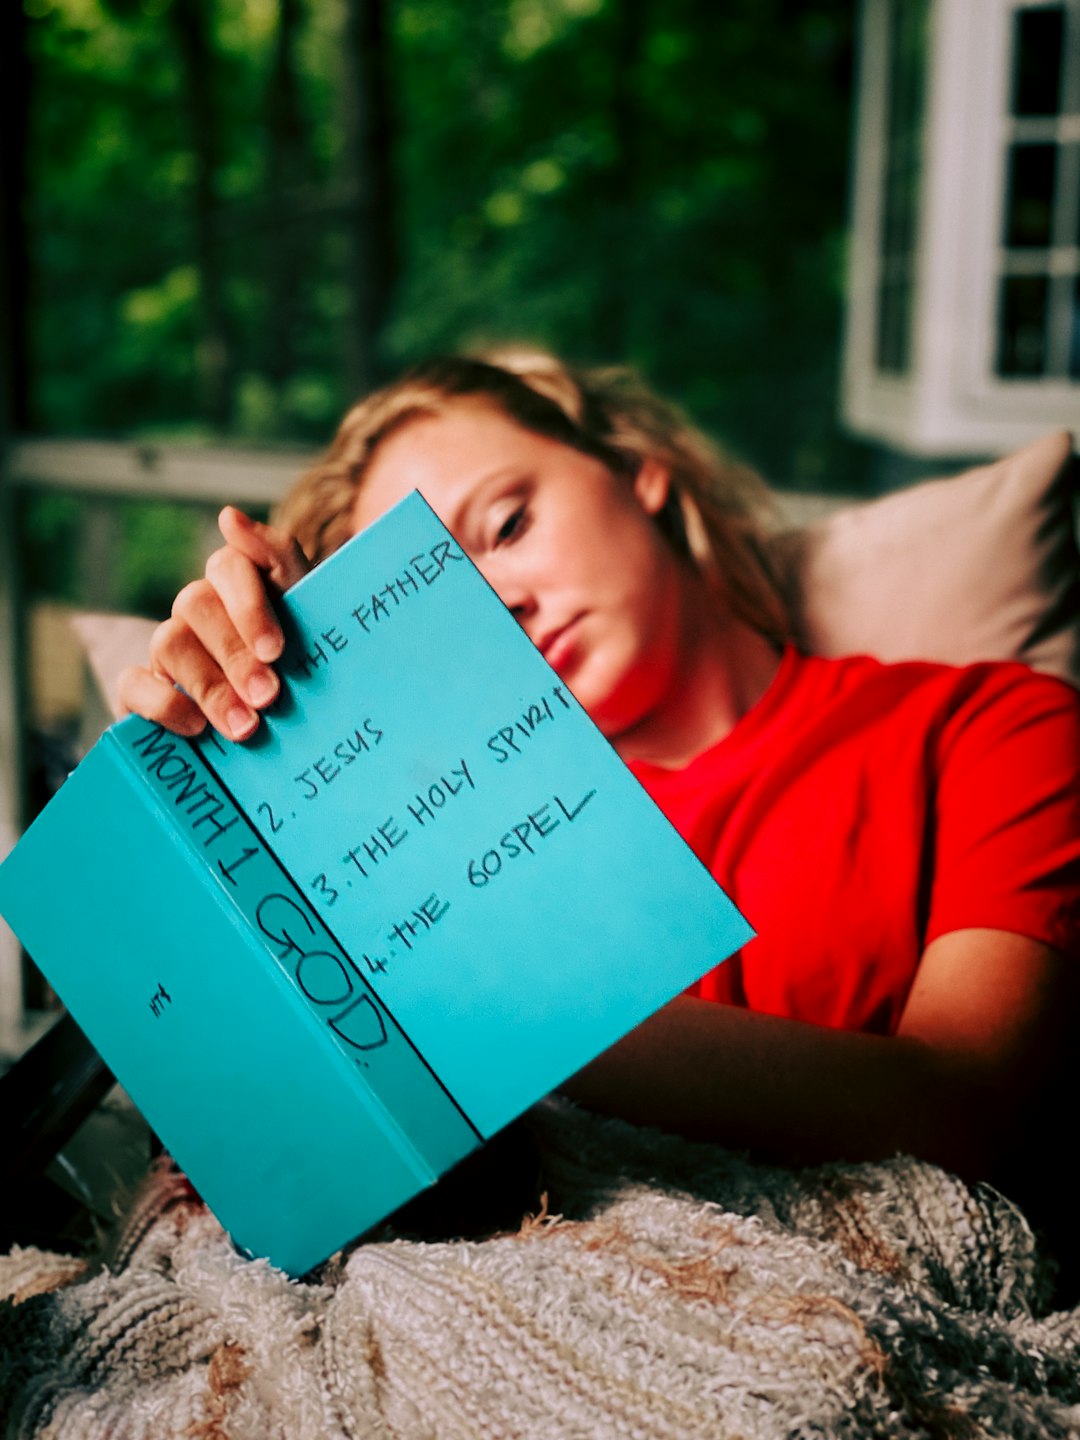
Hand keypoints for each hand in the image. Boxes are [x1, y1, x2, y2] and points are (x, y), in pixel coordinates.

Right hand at [116, 507, 310, 739]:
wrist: (293, 727)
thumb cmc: (304, 662)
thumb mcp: (311, 616)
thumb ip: (280, 560)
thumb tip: (229, 517)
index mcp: (238, 582)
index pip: (229, 565)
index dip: (249, 605)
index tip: (276, 649)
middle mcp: (197, 607)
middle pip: (196, 604)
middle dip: (235, 654)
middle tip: (269, 697)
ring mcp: (168, 646)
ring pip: (169, 642)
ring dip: (209, 686)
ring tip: (246, 726)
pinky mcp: (143, 688)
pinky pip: (134, 683)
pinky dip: (164, 706)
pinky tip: (197, 729)